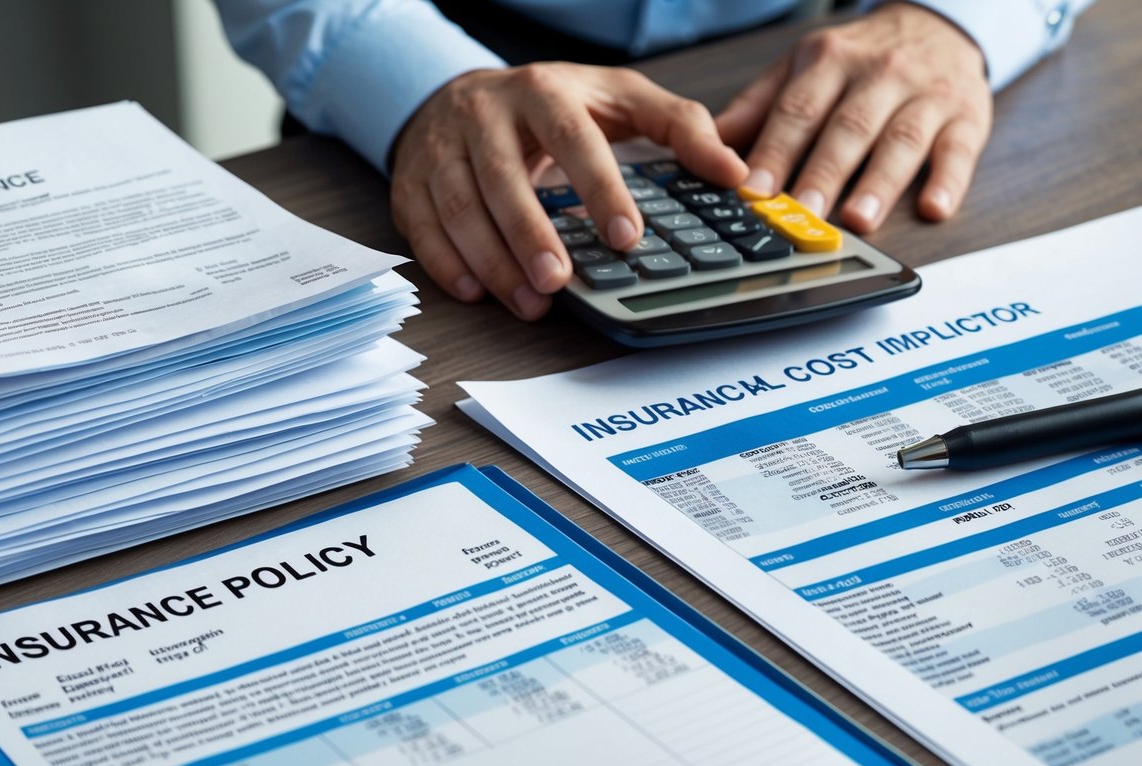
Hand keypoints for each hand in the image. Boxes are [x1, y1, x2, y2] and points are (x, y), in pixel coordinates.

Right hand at [390, 63, 746, 319]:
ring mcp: (440, 147)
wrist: (457, 94)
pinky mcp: (410, 181)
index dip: (597, 186)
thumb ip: (679, 126)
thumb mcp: (618, 97)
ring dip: (491, 260)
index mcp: (541, 88)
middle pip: (502, 176)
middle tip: (559, 281)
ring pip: (458, 206)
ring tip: (529, 301)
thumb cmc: (547, 106)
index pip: (571, 136)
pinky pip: (420, 226)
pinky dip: (445, 263)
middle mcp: (483, 113)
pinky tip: (475, 290)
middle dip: (530, 234)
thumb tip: (732, 171)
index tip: (624, 235)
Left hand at [715, 2, 991, 232]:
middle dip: (823, 174)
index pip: (797, 110)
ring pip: (901, 140)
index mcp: (829, 61)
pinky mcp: (968, 115)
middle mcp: (879, 73)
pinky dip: (948, 181)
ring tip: (858, 220)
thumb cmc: (860, 58)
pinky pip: (959, 150)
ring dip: (879, 183)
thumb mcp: (804, 66)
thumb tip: (706, 147)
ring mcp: (927, 94)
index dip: (775, 152)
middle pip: (848, 128)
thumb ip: (758, 107)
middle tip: (802, 214)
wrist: (938, 22)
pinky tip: (934, 208)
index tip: (755, 191)